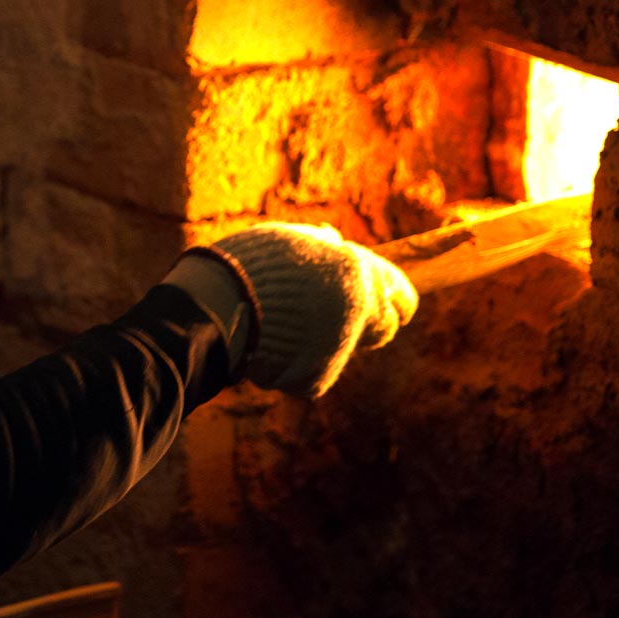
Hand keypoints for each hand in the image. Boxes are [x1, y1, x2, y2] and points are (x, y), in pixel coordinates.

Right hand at [181, 222, 416, 397]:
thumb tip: (336, 239)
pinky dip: (297, 363)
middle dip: (364, 324)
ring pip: (343, 350)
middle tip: (333, 315)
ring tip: (286, 324)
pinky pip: (314, 372)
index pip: (402, 296)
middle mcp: (357, 312)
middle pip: (382, 330)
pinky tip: (270, 345)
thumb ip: (321, 245)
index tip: (386, 303)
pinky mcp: (317, 378)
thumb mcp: (290, 239)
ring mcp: (339, 348)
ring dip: (327, 341)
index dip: (394, 300)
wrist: (216, 304)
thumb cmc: (249, 262)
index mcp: (357, 272)